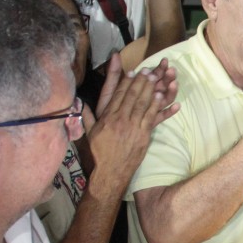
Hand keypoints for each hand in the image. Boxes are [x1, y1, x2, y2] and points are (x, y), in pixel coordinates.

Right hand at [86, 56, 179, 197]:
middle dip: (141, 82)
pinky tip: (163, 97)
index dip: (125, 82)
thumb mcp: (89, 133)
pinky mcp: (144, 136)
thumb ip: (86, 116)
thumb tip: (79, 102)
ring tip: (158, 78)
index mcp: (108, 118)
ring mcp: (133, 128)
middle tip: (149, 70)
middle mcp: (120, 120)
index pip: (118, 95)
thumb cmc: (99, 153)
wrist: (110, 172)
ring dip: (151, 90)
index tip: (132, 71)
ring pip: (143, 104)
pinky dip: (158, 106)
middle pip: (133, 96)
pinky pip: (153, 118)